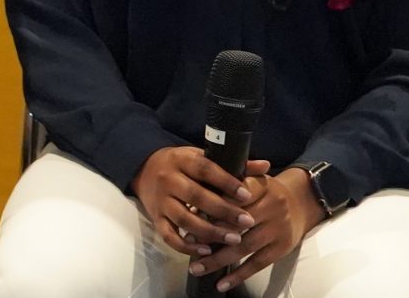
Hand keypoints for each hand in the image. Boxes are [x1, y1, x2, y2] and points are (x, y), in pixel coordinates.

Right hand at [131, 147, 265, 258]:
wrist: (144, 169)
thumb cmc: (182, 164)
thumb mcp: (203, 157)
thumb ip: (233, 164)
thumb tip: (265, 166)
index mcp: (182, 160)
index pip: (205, 170)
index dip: (226, 182)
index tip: (247, 195)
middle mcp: (169, 180)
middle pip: (195, 196)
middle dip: (223, 211)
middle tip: (248, 222)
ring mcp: (161, 201)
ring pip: (184, 218)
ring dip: (209, 231)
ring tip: (234, 239)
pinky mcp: (155, 218)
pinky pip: (168, 235)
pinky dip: (186, 246)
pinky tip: (206, 251)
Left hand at [190, 167, 324, 289]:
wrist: (300, 202)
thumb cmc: (262, 192)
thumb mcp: (250, 179)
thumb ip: (225, 185)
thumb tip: (192, 205)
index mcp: (261, 186)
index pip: (234, 195)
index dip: (212, 206)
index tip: (190, 215)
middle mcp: (273, 206)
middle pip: (237, 223)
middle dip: (210, 234)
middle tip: (188, 242)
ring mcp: (279, 228)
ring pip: (245, 246)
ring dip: (218, 259)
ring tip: (196, 267)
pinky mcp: (283, 247)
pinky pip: (258, 263)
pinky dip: (239, 275)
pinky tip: (221, 284)